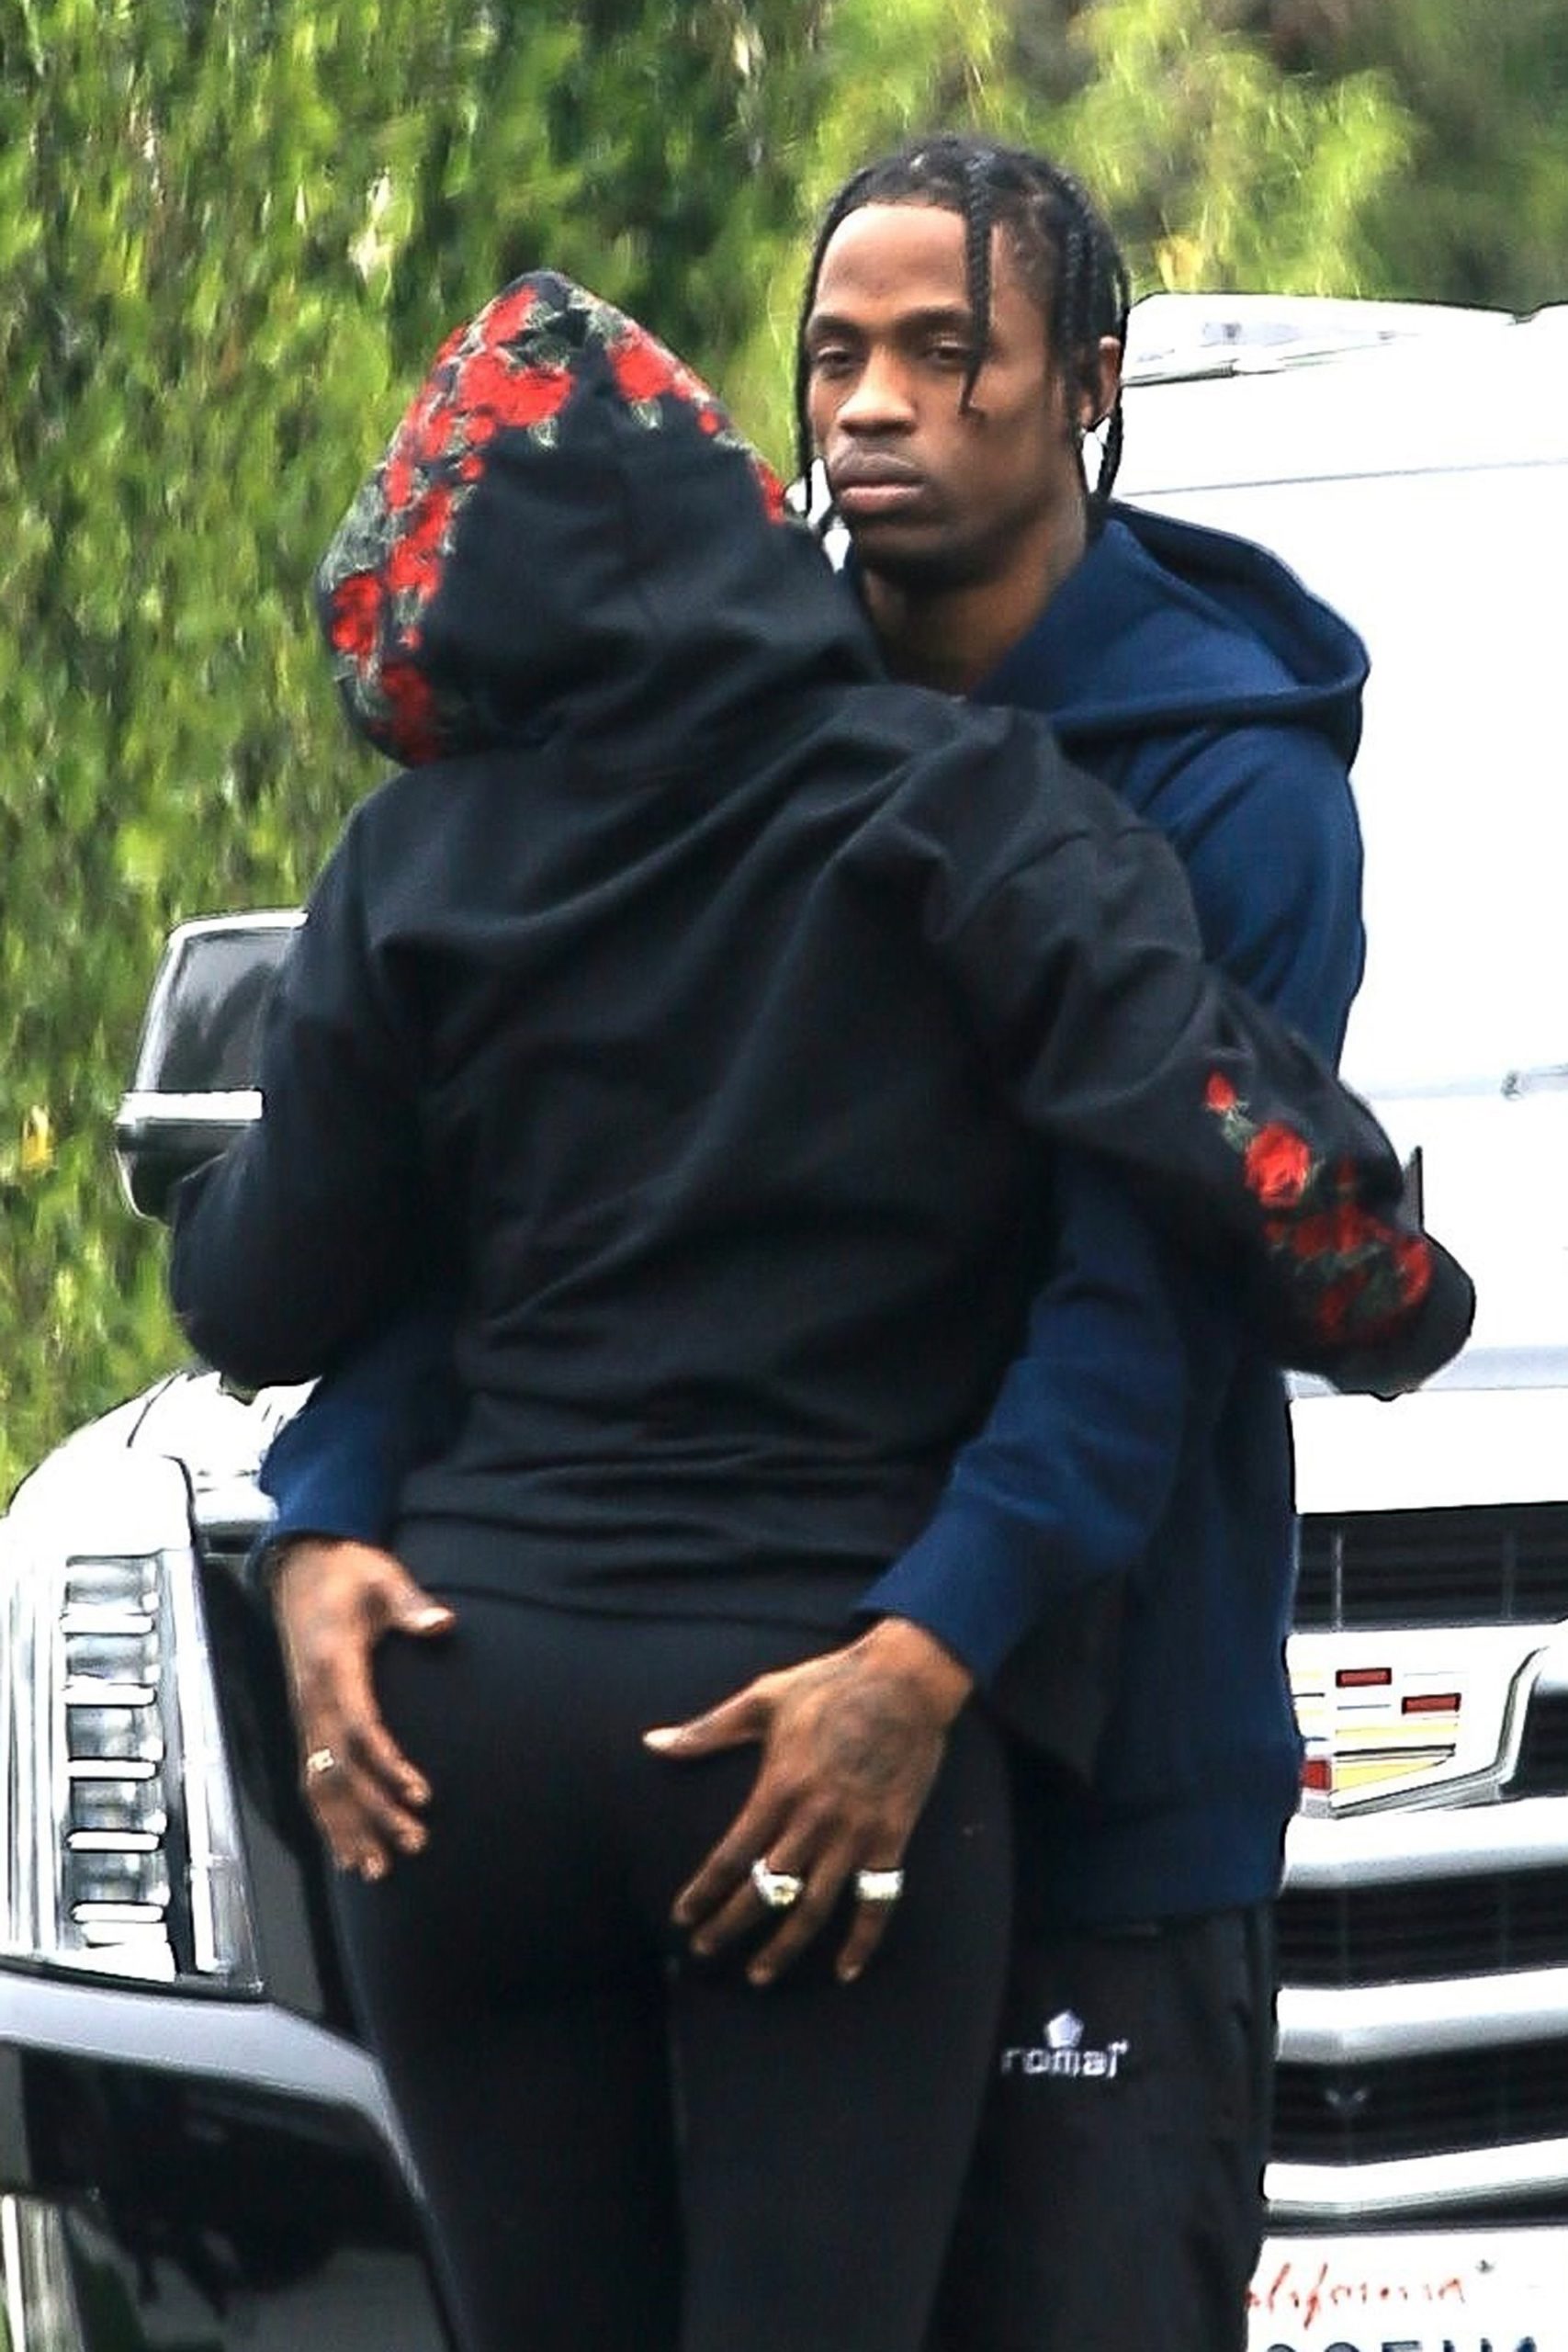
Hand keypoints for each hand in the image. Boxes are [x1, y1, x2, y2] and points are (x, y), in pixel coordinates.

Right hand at [270, 1537, 454, 1880]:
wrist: (303, 1567)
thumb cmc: (351, 1573)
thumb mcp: (382, 1578)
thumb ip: (410, 1604)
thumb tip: (440, 1623)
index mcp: (333, 1666)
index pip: (359, 1728)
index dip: (388, 1765)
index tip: (421, 1794)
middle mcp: (312, 1699)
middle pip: (340, 1769)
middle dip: (374, 1812)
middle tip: (414, 1844)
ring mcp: (304, 1714)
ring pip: (320, 1784)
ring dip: (347, 1828)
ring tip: (377, 1869)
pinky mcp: (305, 1721)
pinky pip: (311, 1778)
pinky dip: (326, 1818)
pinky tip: (345, 1851)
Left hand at [645, 1618, 972, 1985]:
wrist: (904, 1681)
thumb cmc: (829, 1684)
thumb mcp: (762, 1699)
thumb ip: (707, 1729)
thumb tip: (652, 1742)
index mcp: (778, 1788)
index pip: (730, 1856)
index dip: (703, 1893)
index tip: (683, 1918)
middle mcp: (812, 1820)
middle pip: (764, 1890)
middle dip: (730, 1926)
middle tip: (704, 1951)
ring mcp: (854, 1834)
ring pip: (814, 1908)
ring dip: (784, 1947)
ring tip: (759, 1974)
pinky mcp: (890, 1838)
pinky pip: (877, 1901)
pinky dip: (862, 1940)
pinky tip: (844, 1970)